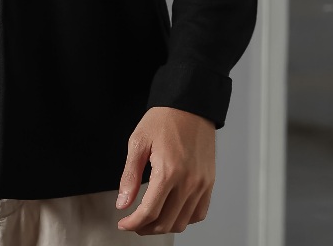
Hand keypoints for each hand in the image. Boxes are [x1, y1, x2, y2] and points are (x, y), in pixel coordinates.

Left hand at [114, 106, 214, 234]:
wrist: (190, 104)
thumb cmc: (164, 119)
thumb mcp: (138, 142)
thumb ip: (130, 176)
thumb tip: (123, 204)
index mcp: (168, 171)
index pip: (149, 212)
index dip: (133, 223)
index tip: (123, 223)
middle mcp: (188, 181)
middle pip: (166, 222)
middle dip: (145, 228)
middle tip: (133, 222)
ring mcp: (201, 184)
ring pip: (182, 222)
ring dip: (164, 227)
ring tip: (150, 219)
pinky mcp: (209, 182)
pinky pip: (199, 214)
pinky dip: (184, 219)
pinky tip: (171, 211)